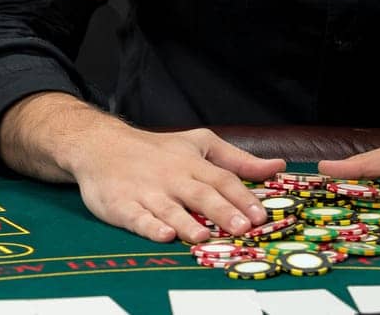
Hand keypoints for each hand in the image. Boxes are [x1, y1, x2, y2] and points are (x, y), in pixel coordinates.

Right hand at [66, 123, 286, 242]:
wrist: (102, 146)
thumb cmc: (156, 150)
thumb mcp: (198, 144)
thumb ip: (237, 160)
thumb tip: (276, 166)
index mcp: (191, 163)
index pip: (222, 180)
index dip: (242, 197)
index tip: (261, 215)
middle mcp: (171, 177)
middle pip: (200, 195)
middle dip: (222, 211)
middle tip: (242, 228)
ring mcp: (147, 192)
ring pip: (170, 209)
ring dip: (187, 223)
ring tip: (204, 235)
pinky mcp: (122, 205)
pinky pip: (138, 218)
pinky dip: (150, 226)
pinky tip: (164, 234)